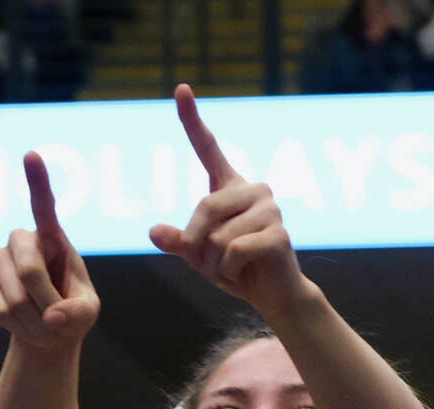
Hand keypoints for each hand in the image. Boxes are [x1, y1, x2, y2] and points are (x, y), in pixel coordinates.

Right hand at [0, 152, 99, 350]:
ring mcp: (0, 259)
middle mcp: (24, 241)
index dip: (37, 181)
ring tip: (43, 320)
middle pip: (29, 269)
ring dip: (34, 319)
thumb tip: (52, 317)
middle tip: (58, 318)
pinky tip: (23, 321)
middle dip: (47, 302)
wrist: (48, 331)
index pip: (44, 206)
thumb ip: (79, 313)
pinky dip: (16, 325)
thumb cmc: (73, 312)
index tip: (32, 154)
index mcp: (54, 238)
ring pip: (14, 296)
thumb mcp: (88, 313)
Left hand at [149, 85, 311, 318]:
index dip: (191, 119)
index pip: (207, 147)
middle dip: (196, 244)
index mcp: (229, 186)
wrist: (272, 295)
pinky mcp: (280, 234)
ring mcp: (270, 209)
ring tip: (228, 268)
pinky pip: (235, 251)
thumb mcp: (197, 255)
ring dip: (213, 262)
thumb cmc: (234, 268)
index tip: (180, 88)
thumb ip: (177, 241)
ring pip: (218, 235)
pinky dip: (228, 270)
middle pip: (205, 207)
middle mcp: (253, 189)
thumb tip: (153, 231)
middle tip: (205, 264)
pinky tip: (241, 273)